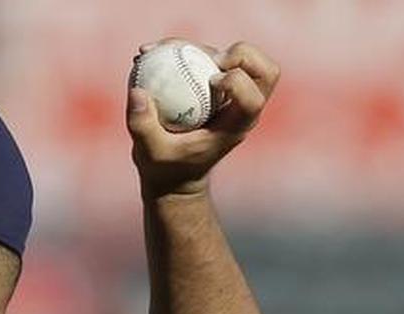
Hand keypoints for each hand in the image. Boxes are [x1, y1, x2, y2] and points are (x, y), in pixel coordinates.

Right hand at [127, 40, 279, 197]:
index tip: (210, 81)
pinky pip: (212, 58)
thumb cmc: (165, 169)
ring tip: (164, 49)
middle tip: (208, 60)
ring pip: (241, 57)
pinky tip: (155, 51)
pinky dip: (189, 49)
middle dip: (242, 55)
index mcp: (233, 128)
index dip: (237, 81)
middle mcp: (239, 109)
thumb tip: (138, 91)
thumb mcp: (149, 153)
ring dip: (206, 47)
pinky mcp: (215, 87)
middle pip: (266, 72)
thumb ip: (142, 125)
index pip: (253, 99)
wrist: (174, 175)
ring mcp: (231, 96)